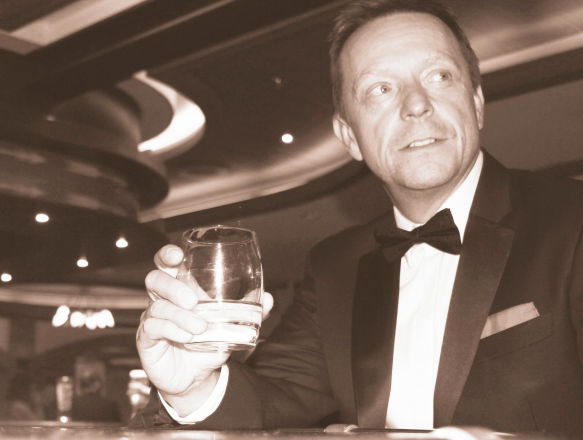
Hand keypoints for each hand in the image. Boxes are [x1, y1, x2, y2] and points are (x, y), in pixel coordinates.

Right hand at [137, 244, 272, 413]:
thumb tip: (268, 298)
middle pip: (154, 280)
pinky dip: (172, 330)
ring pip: (157, 307)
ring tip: (200, 328)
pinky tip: (187, 337)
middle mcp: (163, 301)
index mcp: (181, 290)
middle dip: (172, 286)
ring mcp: (153, 319)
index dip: (167, 255)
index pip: (166, 265)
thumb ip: (250, 312)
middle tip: (193, 300)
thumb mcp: (231, 327)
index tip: (177, 255)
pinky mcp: (147, 339)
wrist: (196, 378)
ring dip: (180, 316)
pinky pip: (153, 327)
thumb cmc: (209, 344)